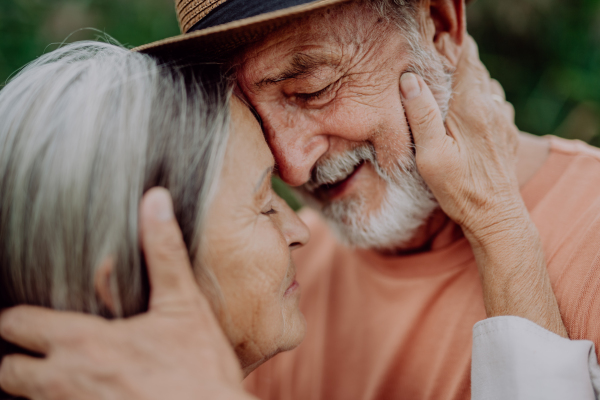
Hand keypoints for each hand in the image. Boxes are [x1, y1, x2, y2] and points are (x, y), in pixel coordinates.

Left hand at [0, 188, 254, 399]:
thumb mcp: (184, 306)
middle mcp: (64, 382)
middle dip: (15, 358)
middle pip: (6, 372)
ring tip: (61, 371)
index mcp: (84, 343)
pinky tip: (84, 394)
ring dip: (32, 386)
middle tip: (36, 348)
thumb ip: (164, 252)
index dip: (16, 319)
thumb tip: (156, 200)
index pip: (16, 324)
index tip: (28, 316)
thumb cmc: (200, 371)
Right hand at [400, 35, 567, 337]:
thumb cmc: (458, 188)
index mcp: (471, 108)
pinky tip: (464, 111)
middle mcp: (492, 106)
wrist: (495, 215)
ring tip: (444, 87)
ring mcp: (502, 118)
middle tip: (430, 65)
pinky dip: (477, 96)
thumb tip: (410, 79)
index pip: (466, 59)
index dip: (452, 44)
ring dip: (466, 80)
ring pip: (485, 84)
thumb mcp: (431, 156)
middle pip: (475, 69)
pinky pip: (493, 101)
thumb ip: (422, 115)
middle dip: (454, 62)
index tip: (434, 40)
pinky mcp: (506, 131)